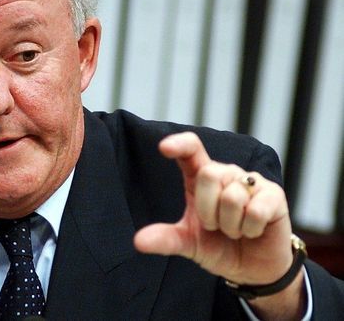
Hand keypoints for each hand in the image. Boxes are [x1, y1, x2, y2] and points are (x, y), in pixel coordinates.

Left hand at [133, 132, 294, 286]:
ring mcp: (251, 182)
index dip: (179, 144)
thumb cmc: (218, 247)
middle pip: (209, 174)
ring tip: (236, 230)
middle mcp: (225, 173)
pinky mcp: (274, 195)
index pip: (191, 150)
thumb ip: (165, 239)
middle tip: (217, 227)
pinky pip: (256, 210)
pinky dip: (251, 229)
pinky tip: (254, 231)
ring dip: (231, 225)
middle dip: (209, 211)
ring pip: (232, 197)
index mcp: (200, 178)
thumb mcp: (188, 243)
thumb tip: (138, 241)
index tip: (164, 147)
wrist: (252, 269)